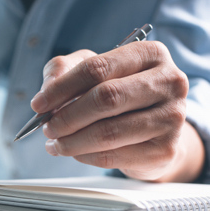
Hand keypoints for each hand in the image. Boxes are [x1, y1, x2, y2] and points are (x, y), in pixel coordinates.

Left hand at [35, 42, 203, 181]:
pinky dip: (85, 156)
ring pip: (108, 132)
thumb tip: (46, 92)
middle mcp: (168, 82)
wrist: (155, 129)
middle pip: (105, 99)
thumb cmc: (120, 94)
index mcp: (150, 54)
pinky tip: (75, 152)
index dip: (61, 88)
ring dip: (71, 141)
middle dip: (66, 117)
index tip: (38, 104)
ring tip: (55, 143)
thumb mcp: (92, 72)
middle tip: (47, 128)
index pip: (97, 68)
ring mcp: (172, 117)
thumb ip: (64, 71)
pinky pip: (113, 156)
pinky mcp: (165, 149)